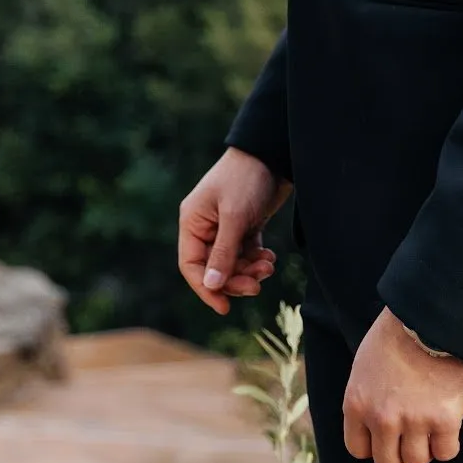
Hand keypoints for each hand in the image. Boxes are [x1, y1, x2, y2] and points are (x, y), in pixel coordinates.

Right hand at [177, 146, 286, 313]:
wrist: (272, 154)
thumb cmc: (246, 180)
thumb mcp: (234, 218)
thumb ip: (223, 254)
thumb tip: (211, 286)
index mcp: (192, 222)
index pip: (191, 265)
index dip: (205, 289)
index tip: (224, 308)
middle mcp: (205, 227)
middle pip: (214, 268)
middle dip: (235, 280)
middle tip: (257, 286)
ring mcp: (225, 227)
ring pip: (233, 264)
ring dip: (250, 270)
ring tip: (268, 265)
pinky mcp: (245, 226)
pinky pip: (246, 254)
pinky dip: (257, 260)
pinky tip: (269, 256)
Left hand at [342, 308, 462, 462]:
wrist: (429, 319)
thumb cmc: (395, 336)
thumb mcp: (364, 366)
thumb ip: (365, 398)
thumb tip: (372, 424)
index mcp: (356, 403)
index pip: (358, 449)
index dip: (373, 445)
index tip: (385, 437)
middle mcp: (382, 418)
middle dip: (399, 453)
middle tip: (409, 436)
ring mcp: (414, 422)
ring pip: (417, 461)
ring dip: (424, 448)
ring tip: (429, 428)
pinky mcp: (445, 421)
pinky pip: (446, 452)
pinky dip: (447, 444)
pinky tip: (447, 425)